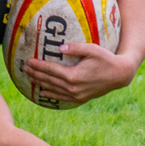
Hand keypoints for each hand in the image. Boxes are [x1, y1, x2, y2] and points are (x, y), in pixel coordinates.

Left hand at [21, 41, 135, 106]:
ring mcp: (77, 95)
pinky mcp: (81, 98)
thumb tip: (60, 48)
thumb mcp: (92, 49)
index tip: (28, 61)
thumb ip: (76, 47)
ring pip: (53, 90)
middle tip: (24, 69)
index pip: (51, 70)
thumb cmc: (106, 59)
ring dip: (40, 84)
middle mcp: (73, 88)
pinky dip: (51, 95)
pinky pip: (62, 97)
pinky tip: (43, 93)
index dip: (38, 66)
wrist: (120, 75)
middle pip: (49, 80)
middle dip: (35, 74)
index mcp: (73, 76)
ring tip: (29, 78)